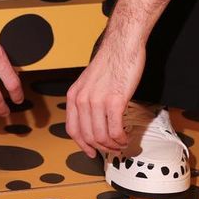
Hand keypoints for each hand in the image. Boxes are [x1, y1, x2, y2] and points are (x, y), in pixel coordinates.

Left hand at [66, 28, 145, 157]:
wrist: (122, 46)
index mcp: (74, 95)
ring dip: (113, 145)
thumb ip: (87, 100)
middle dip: (102, 148)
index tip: (91, 152)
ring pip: (102, 137)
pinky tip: (126, 137)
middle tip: (113, 149)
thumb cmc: (110, 62)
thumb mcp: (89, 82)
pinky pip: (115, 130)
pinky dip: (121, 139)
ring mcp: (97, 101)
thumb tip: (94, 122)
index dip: (82, 145)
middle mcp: (82, 99)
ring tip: (121, 144)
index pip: (73, 130)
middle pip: (88, 137)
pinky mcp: (114, 101)